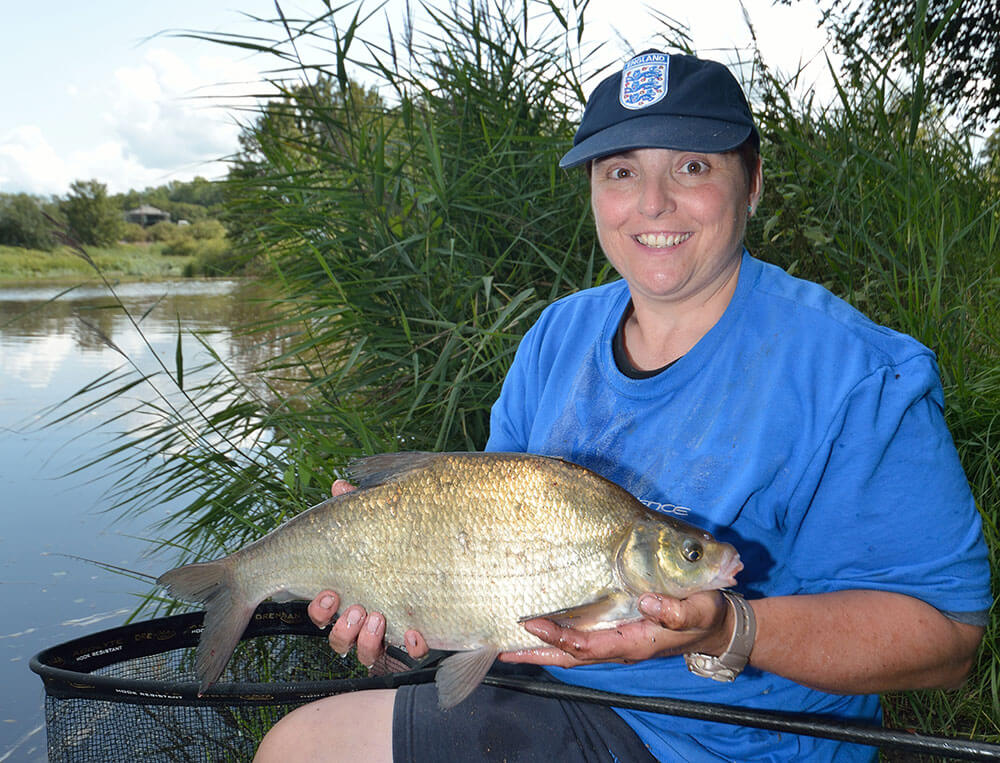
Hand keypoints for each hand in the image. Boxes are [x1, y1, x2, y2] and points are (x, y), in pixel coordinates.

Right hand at [307, 478, 429, 665]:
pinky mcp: (416, 641)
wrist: (450, 568)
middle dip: (343, 627)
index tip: (328, 592)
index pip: (322, 610)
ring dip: (368, 640)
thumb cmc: (404, 547)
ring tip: (379, 618)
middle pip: (339, 638)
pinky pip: (410, 654)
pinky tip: (417, 632)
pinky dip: (412, 646)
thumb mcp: (381, 526)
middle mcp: (365, 619)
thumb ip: (360, 508)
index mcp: (352, 594)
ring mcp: (389, 635)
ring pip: (366, 653)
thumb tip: (340, 486)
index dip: (320, 607)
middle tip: (356, 608)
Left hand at [498, 590, 731, 667]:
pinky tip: (540, 631)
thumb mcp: (700, 609)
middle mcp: (620, 647)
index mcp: (634, 642)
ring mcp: (617, 642)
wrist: (718, 627)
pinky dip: (557, 639)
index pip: (588, 646)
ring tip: (507, 641)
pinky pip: (581, 641)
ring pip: (572, 651)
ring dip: (540, 649)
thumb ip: (677, 610)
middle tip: (500, 645)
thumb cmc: (708, 614)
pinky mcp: (617, 634)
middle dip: (535, 653)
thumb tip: (649, 602)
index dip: (559, 638)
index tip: (532, 625)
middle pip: (570, 656)